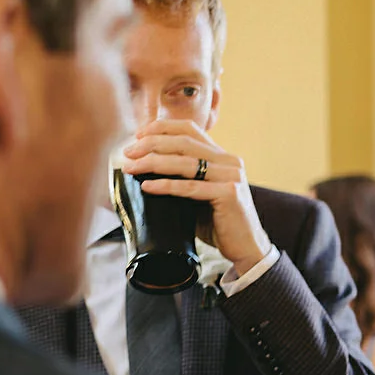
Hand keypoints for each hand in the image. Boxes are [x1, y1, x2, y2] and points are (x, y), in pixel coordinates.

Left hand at [122, 119, 271, 275]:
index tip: (137, 135)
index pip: (191, 129)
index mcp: (223, 157)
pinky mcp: (229, 194)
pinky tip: (147, 187)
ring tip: (131, 167)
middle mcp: (230, 162)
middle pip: (184, 142)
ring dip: (153, 162)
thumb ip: (182, 178)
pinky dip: (166, 186)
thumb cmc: (218, 222)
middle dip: (151, 144)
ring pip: (185, 162)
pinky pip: (190, 187)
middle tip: (128, 152)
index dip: (162, 127)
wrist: (246, 246)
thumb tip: (140, 170)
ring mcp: (232, 177)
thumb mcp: (200, 193)